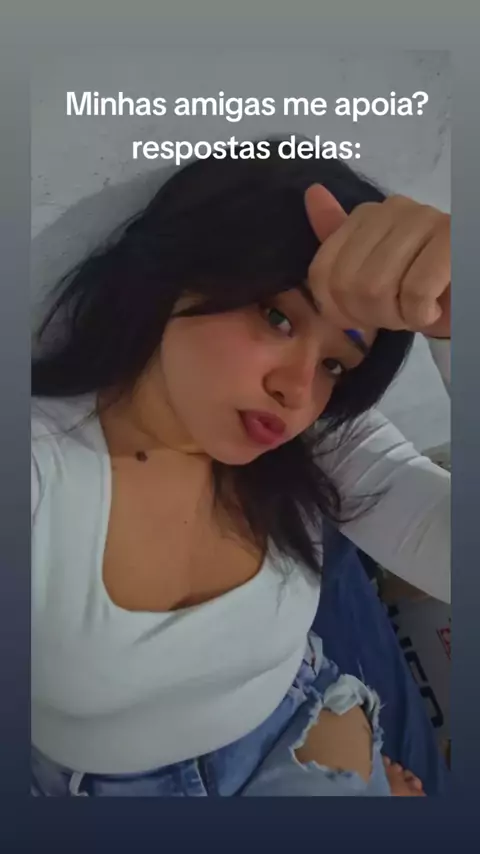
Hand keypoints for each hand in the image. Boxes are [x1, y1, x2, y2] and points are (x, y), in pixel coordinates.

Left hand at [304, 184, 450, 338]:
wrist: (464, 298)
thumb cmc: (418, 288)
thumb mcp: (370, 274)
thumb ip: (338, 244)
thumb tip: (312, 193)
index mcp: (366, 215)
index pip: (322, 272)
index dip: (338, 309)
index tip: (363, 316)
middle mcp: (393, 208)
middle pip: (347, 284)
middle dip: (368, 315)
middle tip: (395, 314)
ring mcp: (424, 219)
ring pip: (376, 289)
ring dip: (395, 317)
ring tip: (413, 312)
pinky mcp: (451, 239)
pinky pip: (414, 291)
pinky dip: (420, 314)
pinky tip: (431, 311)